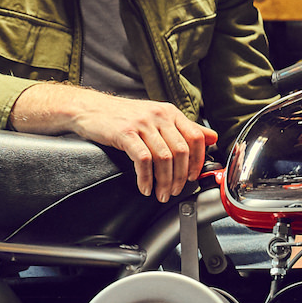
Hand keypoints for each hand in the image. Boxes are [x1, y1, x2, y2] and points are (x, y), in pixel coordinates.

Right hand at [12, 83, 216, 200]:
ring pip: (164, 158)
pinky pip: (143, 160)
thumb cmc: (123, 116)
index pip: (196, 137)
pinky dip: (146, 178)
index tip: (193, 177)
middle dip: (180, 177)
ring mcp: (142, 124)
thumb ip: (184, 128)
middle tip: (175, 191)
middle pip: (181, 151)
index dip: (198, 161)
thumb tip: (212, 138)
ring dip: (164, 181)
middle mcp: (159, 115)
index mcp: (170, 112)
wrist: (90, 109)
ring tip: (161, 194)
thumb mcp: (156, 117)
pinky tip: (144, 187)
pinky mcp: (125, 133)